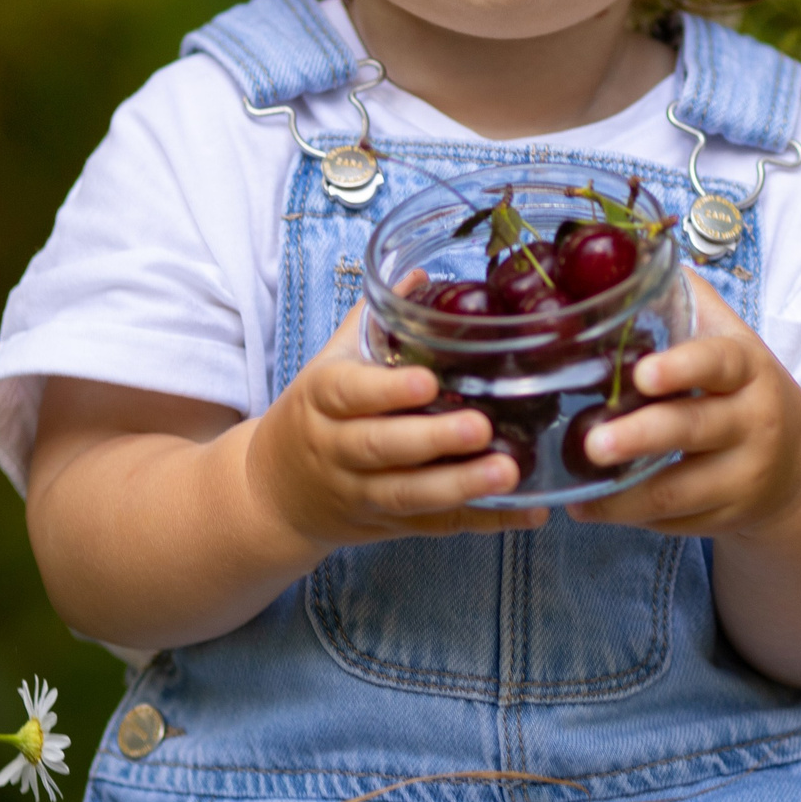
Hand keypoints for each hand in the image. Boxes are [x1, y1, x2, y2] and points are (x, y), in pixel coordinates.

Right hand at [244, 307, 546, 548]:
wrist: (274, 492)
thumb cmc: (314, 415)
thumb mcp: (330, 363)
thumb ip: (374, 322)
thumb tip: (419, 274)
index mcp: (322, 399)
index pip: (349, 393)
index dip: (387, 390)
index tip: (427, 381)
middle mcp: (337, 449)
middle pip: (381, 447)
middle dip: (432, 439)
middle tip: (481, 427)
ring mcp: (360, 493)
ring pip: (407, 494)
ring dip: (460, 486)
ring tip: (508, 471)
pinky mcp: (387, 527)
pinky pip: (435, 527)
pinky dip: (482, 521)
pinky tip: (526, 512)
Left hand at [565, 275, 800, 536]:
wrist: (799, 465)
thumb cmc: (743, 389)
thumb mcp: (730, 342)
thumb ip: (686, 303)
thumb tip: (628, 250)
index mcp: (747, 368)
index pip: (718, 362)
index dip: (682, 367)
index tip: (642, 373)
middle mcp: (752, 422)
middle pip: (692, 430)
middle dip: (639, 437)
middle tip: (590, 444)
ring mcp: (743, 476)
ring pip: (679, 491)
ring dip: (622, 494)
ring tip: (575, 489)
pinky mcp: (727, 518)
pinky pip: (674, 522)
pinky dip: (630, 517)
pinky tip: (590, 507)